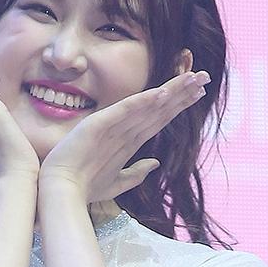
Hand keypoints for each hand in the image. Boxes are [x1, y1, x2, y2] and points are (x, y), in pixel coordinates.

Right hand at [37, 71, 210, 203]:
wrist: (61, 190)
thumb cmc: (85, 186)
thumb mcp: (116, 182)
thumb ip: (135, 173)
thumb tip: (155, 163)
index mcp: (128, 141)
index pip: (158, 119)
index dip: (178, 105)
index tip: (197, 94)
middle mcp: (124, 129)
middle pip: (159, 107)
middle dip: (182, 91)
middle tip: (205, 76)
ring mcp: (113, 124)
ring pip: (148, 104)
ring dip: (172, 90)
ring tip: (195, 77)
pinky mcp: (101, 124)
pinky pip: (127, 110)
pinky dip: (144, 101)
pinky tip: (162, 92)